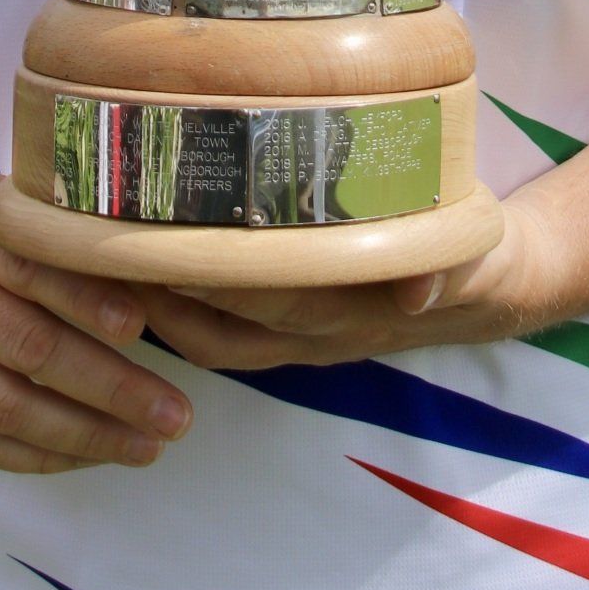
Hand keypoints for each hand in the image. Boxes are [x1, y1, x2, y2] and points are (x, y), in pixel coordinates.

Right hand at [0, 169, 192, 474]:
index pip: (33, 272)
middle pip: (27, 349)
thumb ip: (67, 237)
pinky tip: (89, 458)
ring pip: (4, 407)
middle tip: (173, 414)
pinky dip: (35, 458)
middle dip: (109, 389)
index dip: (87, 302)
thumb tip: (157, 280)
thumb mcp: (14, 204)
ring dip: (82, 436)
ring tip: (145, 447)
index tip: (142, 328)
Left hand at [141, 192, 555, 373]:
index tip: (158, 250)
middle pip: (216, 331)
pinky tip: (140, 268)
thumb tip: (420, 289)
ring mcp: (295, 338)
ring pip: (208, 339)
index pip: (264, 303)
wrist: (487, 288)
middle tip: (101, 250)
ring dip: (156, 310)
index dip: (210, 281)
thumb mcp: (469, 259)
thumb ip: (444, 268)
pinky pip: (217, 333)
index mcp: (348, 314)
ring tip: (102, 260)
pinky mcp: (286, 329)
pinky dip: (176, 310)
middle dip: (158, 299)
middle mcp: (311, 336)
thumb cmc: (470, 257)